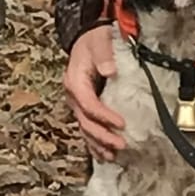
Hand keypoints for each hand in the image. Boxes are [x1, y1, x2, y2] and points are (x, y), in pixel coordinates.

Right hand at [65, 23, 124, 159]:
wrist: (87, 39)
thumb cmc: (94, 40)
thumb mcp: (99, 41)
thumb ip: (103, 55)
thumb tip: (109, 70)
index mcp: (75, 81)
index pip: (88, 104)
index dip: (104, 116)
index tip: (121, 123)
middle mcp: (74, 96)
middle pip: (85, 122)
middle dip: (102, 136)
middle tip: (121, 144)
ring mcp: (77, 104)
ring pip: (85, 129)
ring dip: (98, 144)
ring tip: (112, 156)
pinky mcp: (84, 108)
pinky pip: (87, 129)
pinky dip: (94, 143)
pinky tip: (103, 154)